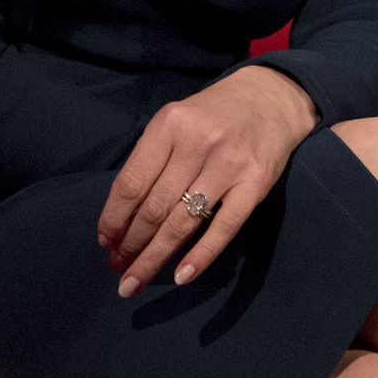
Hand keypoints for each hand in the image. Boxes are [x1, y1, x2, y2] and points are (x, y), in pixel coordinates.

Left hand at [97, 66, 316, 296]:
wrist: (272, 97)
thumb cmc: (213, 114)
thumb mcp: (175, 122)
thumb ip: (151, 160)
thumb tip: (121, 219)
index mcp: (170, 125)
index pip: (131, 183)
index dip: (114, 219)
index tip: (106, 242)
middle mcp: (198, 143)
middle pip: (154, 208)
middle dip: (131, 245)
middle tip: (119, 268)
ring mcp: (230, 163)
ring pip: (183, 222)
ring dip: (154, 257)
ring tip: (135, 280)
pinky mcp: (256, 182)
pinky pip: (224, 227)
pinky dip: (201, 255)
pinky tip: (182, 276)